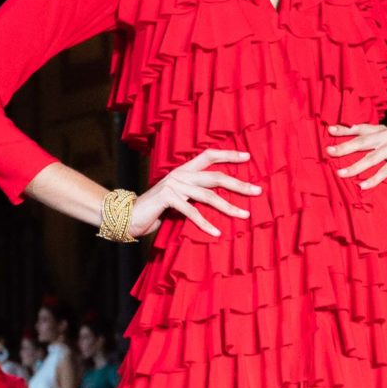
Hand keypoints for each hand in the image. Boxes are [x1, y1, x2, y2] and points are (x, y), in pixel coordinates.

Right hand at [138, 148, 258, 236]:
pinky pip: (191, 211)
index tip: (248, 156)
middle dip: (239, 184)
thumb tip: (220, 199)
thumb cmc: (157, 209)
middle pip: (215, 177)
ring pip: (208, 195)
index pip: (208, 156)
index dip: (228, 155)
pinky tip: (217, 232)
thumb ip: (194, 194)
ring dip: (228, 207)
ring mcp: (173, 185)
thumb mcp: (179, 198)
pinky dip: (205, 223)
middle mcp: (180, 175)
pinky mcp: (167, 199)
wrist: (128, 215)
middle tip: (258, 191)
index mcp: (184, 171)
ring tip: (245, 215)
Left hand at [329, 123, 386, 197]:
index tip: (329, 131)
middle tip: (330, 153)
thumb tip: (341, 152)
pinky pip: (386, 169)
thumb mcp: (383, 155)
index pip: (361, 128)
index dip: (345, 130)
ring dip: (356, 167)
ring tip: (341, 174)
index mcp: (384, 130)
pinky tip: (362, 186)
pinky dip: (373, 179)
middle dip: (345, 148)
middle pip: (364, 141)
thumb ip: (369, 150)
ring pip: (373, 156)